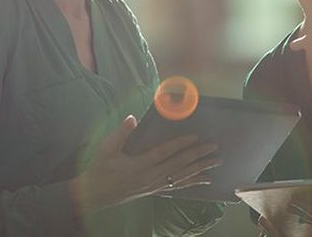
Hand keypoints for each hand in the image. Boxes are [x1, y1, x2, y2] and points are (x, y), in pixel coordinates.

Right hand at [70, 115, 220, 211]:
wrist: (96, 194)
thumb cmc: (101, 169)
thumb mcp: (105, 149)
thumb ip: (120, 133)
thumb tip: (132, 118)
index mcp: (140, 165)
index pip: (165, 153)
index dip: (180, 145)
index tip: (195, 137)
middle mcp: (151, 176)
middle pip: (179, 165)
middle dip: (198, 155)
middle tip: (213, 147)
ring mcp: (155, 185)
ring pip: (182, 176)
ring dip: (200, 168)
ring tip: (215, 161)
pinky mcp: (156, 189)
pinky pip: (178, 186)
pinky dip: (193, 182)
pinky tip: (205, 179)